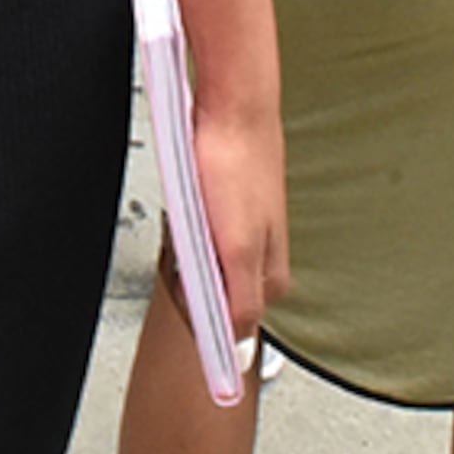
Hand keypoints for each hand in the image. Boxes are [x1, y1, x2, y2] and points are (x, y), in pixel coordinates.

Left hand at [201, 91, 290, 341]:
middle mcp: (263, 256)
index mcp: (271, 275)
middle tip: (182, 254)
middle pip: (216, 292)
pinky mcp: (228, 207)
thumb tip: (238, 347)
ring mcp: (246, 229)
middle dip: (192, 280)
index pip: (235, 323)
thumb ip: (240, 301)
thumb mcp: (237, 249)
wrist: (234, 106)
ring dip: (188, 250)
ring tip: (187, 221)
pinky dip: (187, 225)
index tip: (185, 299)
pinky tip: (186, 207)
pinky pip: (200, 232)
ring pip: (206, 261)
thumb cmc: (238, 165)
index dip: (202, 316)